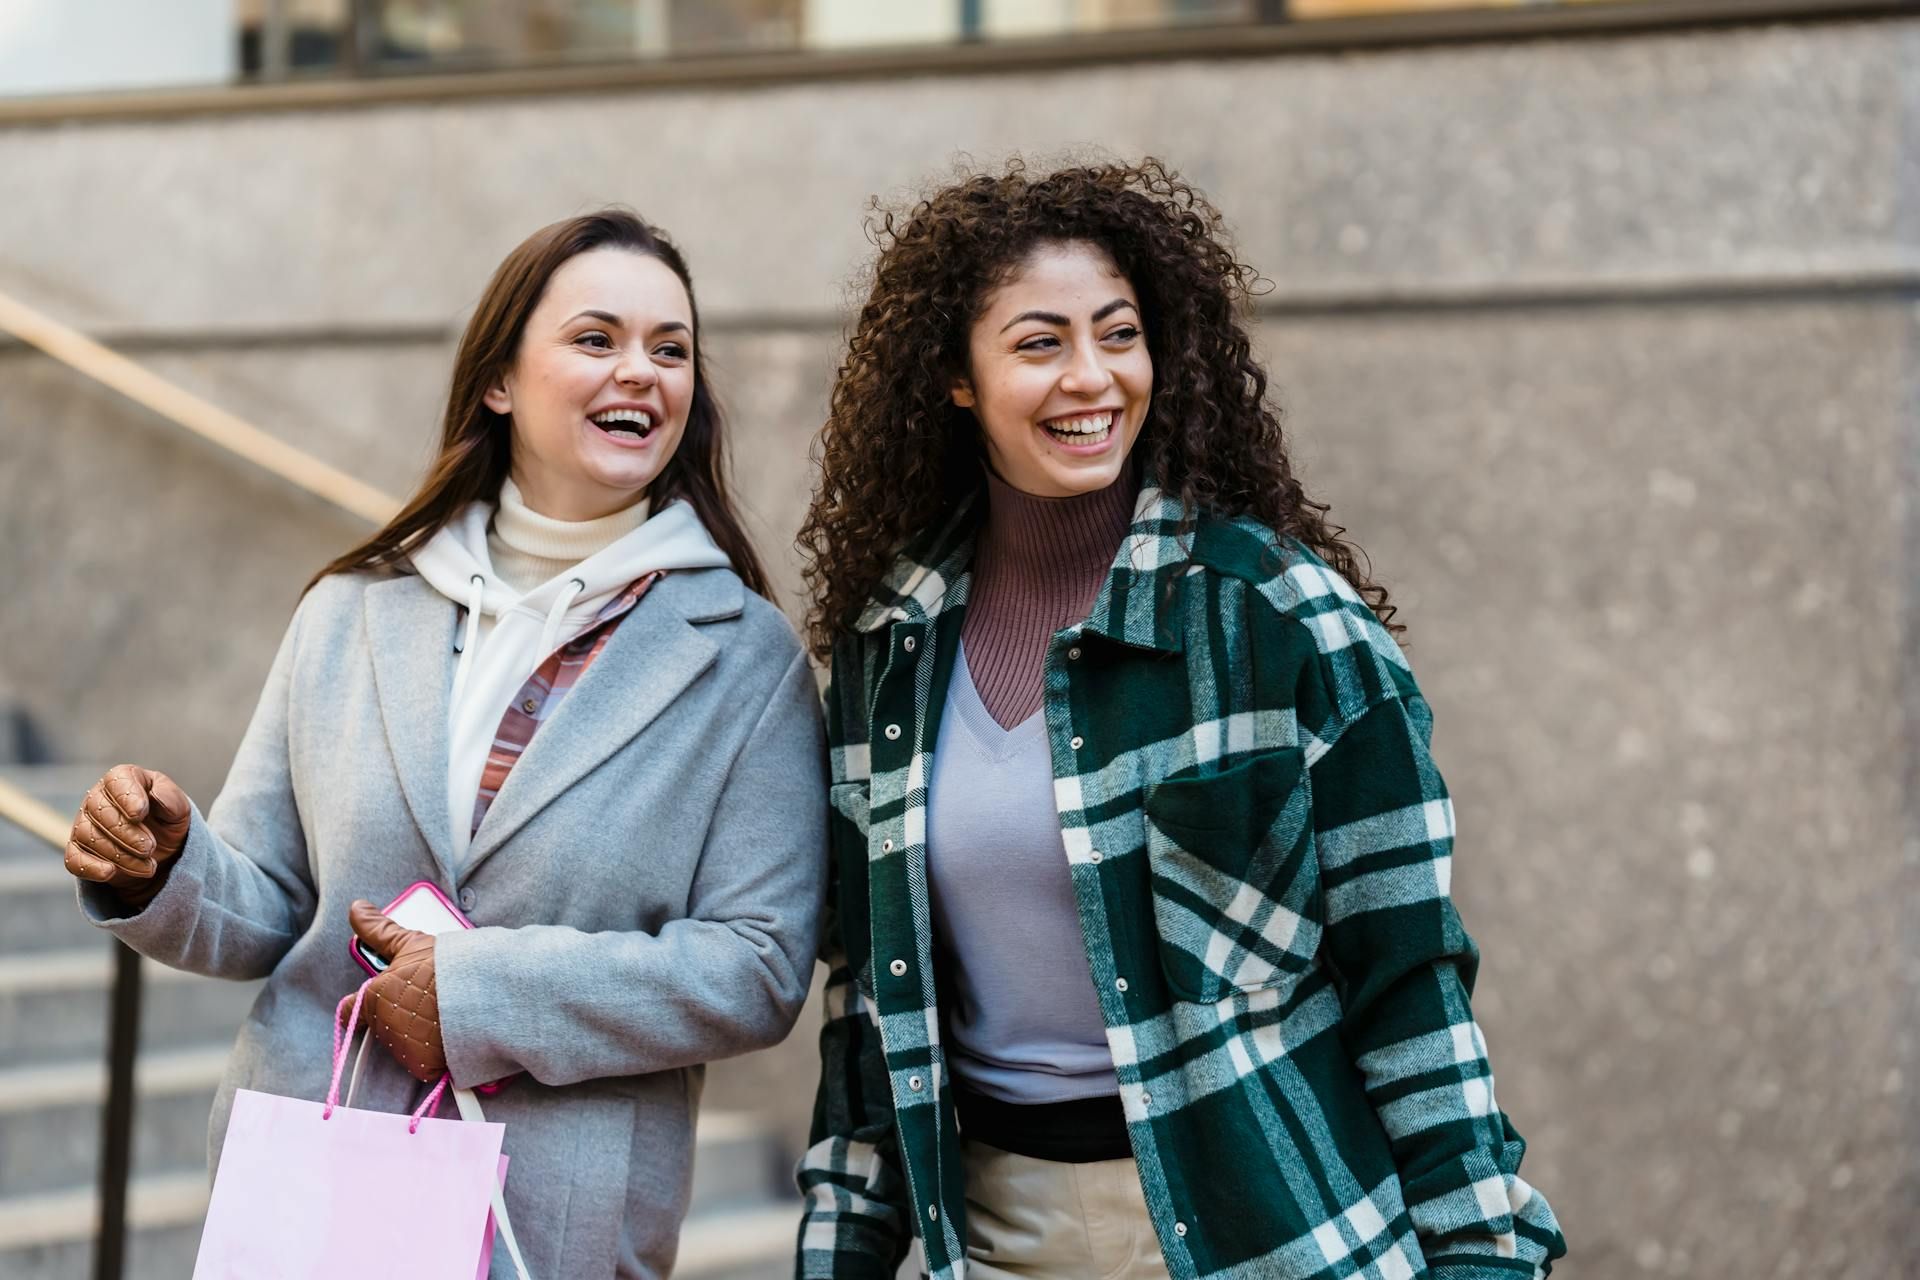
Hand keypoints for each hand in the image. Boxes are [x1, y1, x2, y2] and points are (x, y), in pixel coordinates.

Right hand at [65, 764, 191, 909]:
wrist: (161, 853)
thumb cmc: (167, 822)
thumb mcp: (179, 810)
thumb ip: (172, 799)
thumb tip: (157, 794)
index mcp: (123, 780)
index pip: (117, 780)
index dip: (126, 796)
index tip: (140, 814)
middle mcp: (98, 798)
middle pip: (100, 811)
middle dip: (127, 833)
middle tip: (150, 848)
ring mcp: (83, 824)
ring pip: (89, 836)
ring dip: (119, 854)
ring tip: (148, 867)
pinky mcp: (78, 851)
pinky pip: (74, 859)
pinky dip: (90, 867)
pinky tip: (110, 873)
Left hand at [348, 900, 445, 1082]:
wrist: (482, 991)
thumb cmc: (445, 965)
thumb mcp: (411, 942)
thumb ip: (379, 930)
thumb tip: (355, 907)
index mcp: (374, 997)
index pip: (352, 1010)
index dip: (363, 1005)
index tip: (382, 1000)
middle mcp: (383, 1028)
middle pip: (383, 1027)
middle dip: (400, 1016)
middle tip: (426, 1001)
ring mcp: (402, 1050)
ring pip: (404, 1045)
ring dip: (418, 1035)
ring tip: (444, 1017)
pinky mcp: (423, 1067)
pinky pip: (424, 1064)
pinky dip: (435, 1055)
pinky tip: (450, 1038)